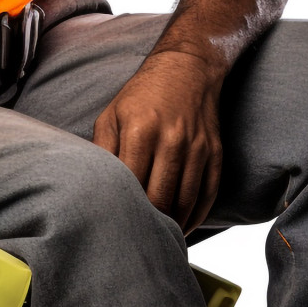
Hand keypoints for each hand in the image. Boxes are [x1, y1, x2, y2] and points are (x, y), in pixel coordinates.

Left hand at [92, 49, 223, 233]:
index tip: (115, 225)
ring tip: (158, 238)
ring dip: (173, 226)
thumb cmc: (142, 95)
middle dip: (148, 223)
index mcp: (140, 131)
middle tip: (136, 239)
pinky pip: (208, 196)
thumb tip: (92, 186)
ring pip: (185, 203)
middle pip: (160, 200)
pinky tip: (182, 227)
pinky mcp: (215, 153)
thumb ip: (102, 152)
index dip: (123, 209)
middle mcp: (172, 140)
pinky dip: (195, 217)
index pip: (131, 185)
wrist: (187, 68)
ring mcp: (197, 148)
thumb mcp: (112, 115)